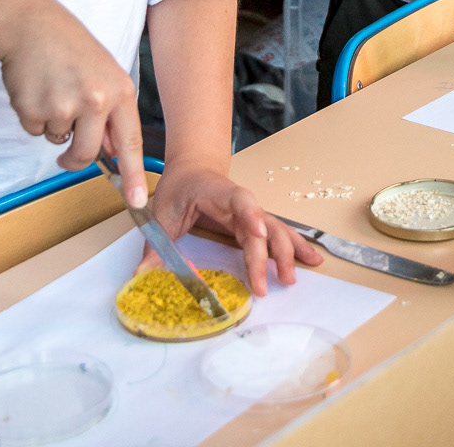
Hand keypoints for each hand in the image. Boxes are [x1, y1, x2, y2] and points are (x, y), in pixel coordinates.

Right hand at [0, 11, 147, 206]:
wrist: (29, 24)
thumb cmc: (70, 48)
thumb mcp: (104, 74)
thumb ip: (110, 113)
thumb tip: (111, 153)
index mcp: (119, 91)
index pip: (130, 142)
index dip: (133, 175)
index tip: (137, 201)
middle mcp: (95, 100)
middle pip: (86, 154)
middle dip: (74, 159)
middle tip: (66, 153)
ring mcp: (63, 105)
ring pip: (57, 140)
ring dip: (52, 124)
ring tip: (52, 89)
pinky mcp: (33, 109)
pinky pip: (35, 130)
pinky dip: (33, 116)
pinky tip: (35, 88)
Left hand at [138, 162, 323, 295]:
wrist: (193, 169)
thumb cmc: (179, 188)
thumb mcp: (161, 213)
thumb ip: (154, 244)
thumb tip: (140, 276)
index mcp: (220, 193)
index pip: (241, 201)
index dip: (251, 216)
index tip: (258, 236)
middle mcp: (242, 203)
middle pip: (263, 226)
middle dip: (269, 255)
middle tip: (270, 284)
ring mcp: (252, 214)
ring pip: (276, 232)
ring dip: (287, 254)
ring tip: (292, 279)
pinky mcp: (255, 224)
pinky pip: (277, 236)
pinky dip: (295, 247)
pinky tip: (312, 260)